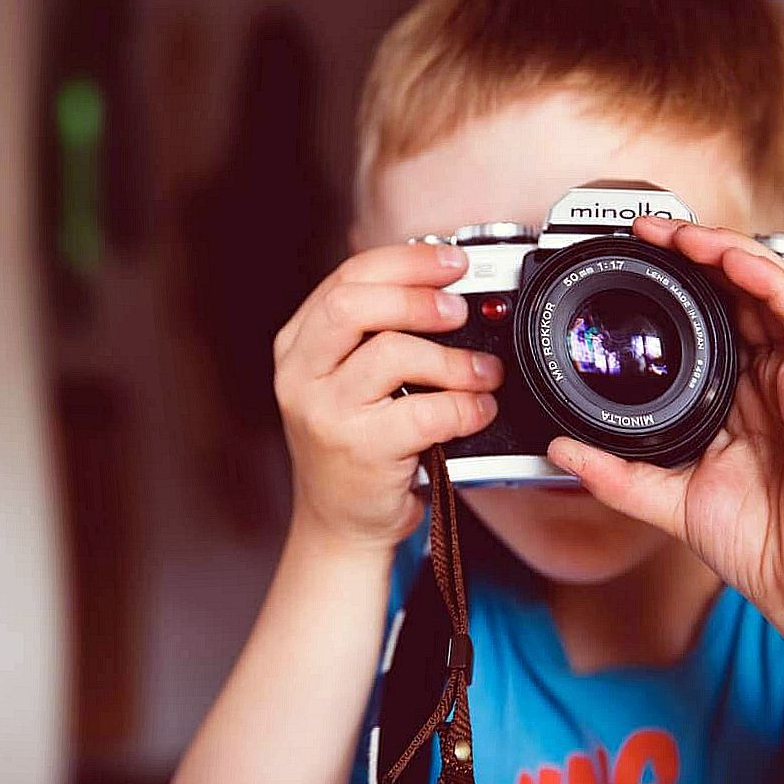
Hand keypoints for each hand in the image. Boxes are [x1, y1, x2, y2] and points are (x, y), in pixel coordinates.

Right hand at [274, 242, 503, 554]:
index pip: (346, 278)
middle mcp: (302, 375)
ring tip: (484, 371)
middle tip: (460, 310)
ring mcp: (326, 414)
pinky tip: (479, 409)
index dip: (405, 261)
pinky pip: (424, 413)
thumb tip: (444, 285)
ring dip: (453, 358)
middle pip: (353, 305)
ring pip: (391, 354)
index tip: (452, 261)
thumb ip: (375, 333)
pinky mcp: (359, 451)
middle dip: (418, 297)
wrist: (338, 522)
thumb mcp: (345, 380)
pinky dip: (464, 406)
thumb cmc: (354, 444)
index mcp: (299, 345)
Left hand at [546, 218, 783, 623]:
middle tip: (645, 230)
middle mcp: (767, 376)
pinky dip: (761, 278)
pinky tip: (725, 260)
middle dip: (692, 250)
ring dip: (721, 250)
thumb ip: (613, 473)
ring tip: (677, 233)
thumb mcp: (664, 499)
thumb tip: (558, 450)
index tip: (630, 260)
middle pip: (735, 289)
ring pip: (765, 286)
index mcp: (735, 395)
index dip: (675, 281)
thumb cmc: (754, 542)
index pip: (709, 316)